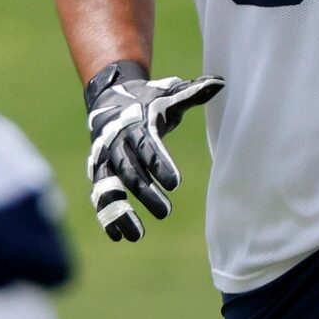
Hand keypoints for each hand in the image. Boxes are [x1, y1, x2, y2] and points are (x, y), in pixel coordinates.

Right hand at [85, 64, 223, 242]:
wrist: (108, 100)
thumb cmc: (148, 101)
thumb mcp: (167, 96)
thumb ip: (191, 93)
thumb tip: (219, 82)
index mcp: (134, 127)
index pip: (146, 147)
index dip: (159, 164)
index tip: (175, 183)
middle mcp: (115, 146)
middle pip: (129, 173)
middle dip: (145, 194)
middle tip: (165, 212)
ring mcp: (104, 162)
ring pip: (108, 190)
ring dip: (120, 212)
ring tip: (137, 235)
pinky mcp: (99, 175)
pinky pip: (100, 198)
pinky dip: (107, 216)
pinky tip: (119, 236)